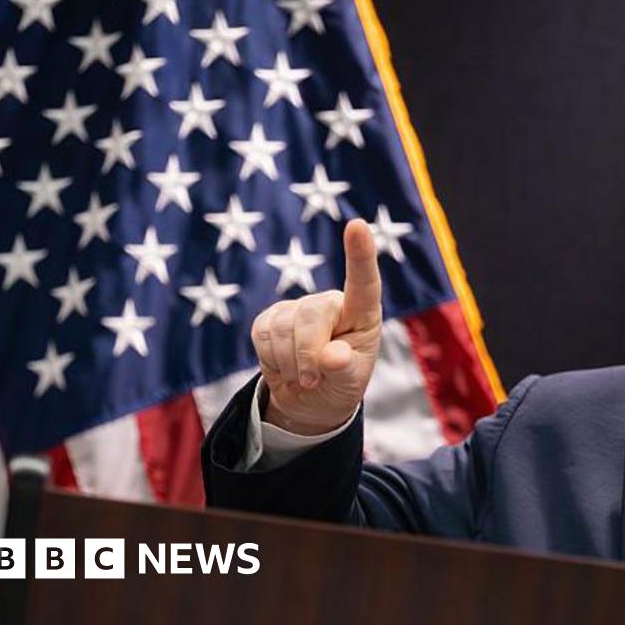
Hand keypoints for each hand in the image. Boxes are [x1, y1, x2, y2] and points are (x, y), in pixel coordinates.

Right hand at [250, 219, 381, 434]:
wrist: (311, 400)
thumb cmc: (342, 384)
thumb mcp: (350, 382)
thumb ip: (344, 368)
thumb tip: (332, 356)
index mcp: (361, 314)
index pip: (363, 283)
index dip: (360, 254)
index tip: (356, 225)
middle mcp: (331, 303)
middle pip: (310, 315)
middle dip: (307, 354)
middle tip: (312, 381)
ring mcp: (299, 307)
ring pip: (282, 327)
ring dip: (289, 363)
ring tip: (303, 378)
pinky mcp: (271, 317)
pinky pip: (261, 334)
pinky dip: (271, 359)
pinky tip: (284, 366)